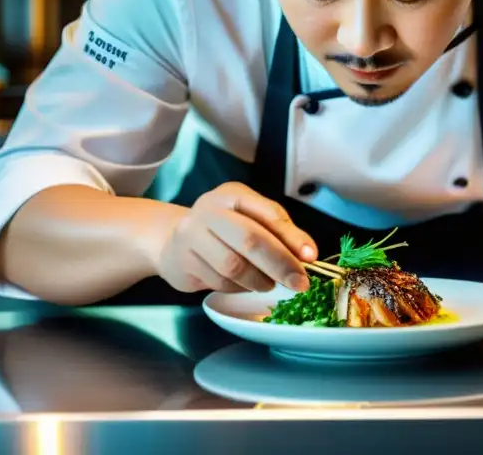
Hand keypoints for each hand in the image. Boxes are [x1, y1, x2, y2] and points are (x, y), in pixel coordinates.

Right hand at [156, 183, 317, 294]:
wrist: (171, 240)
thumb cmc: (222, 229)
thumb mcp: (250, 219)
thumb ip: (278, 232)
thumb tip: (307, 256)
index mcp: (233, 194)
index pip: (268, 213)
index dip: (293, 236)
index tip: (311, 257)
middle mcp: (209, 210)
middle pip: (250, 239)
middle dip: (280, 264)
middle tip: (300, 283)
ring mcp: (191, 234)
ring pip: (233, 266)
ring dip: (258, 281)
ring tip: (269, 284)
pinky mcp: (182, 261)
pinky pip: (218, 281)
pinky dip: (238, 288)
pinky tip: (243, 285)